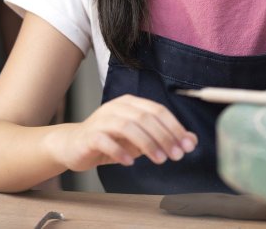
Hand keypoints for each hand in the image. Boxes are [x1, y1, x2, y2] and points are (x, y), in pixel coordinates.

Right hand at [51, 94, 197, 171]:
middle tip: (176, 155)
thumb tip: (191, 141)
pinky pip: (105, 140)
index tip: (187, 145)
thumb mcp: (140, 139)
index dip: (174, 127)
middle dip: (164, 136)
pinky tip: (130, 162)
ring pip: (127, 126)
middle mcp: (117, 107)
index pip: (158, 111)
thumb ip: (162, 137)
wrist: (74, 145)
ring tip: (159, 160)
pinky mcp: (90, 135)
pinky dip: (120, 151)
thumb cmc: (110, 140)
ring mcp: (102, 119)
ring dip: (147, 144)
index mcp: (131, 103)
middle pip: (145, 118)